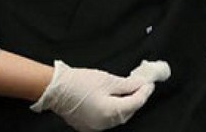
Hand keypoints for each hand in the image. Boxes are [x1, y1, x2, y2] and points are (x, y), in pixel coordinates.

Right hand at [30, 60, 167, 130]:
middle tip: (141, 86)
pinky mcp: (88, 125)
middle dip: (136, 98)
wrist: (56, 88)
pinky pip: (107, 119)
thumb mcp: (108, 79)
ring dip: (126, 104)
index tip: (149, 83)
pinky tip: (114, 99)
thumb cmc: (79, 82)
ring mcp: (95, 126)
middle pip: (128, 112)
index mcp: (110, 112)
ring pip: (118, 116)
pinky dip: (113, 109)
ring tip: (128, 91)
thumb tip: (140, 84)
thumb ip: (128, 84)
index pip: (136, 103)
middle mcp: (104, 123)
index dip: (145, 92)